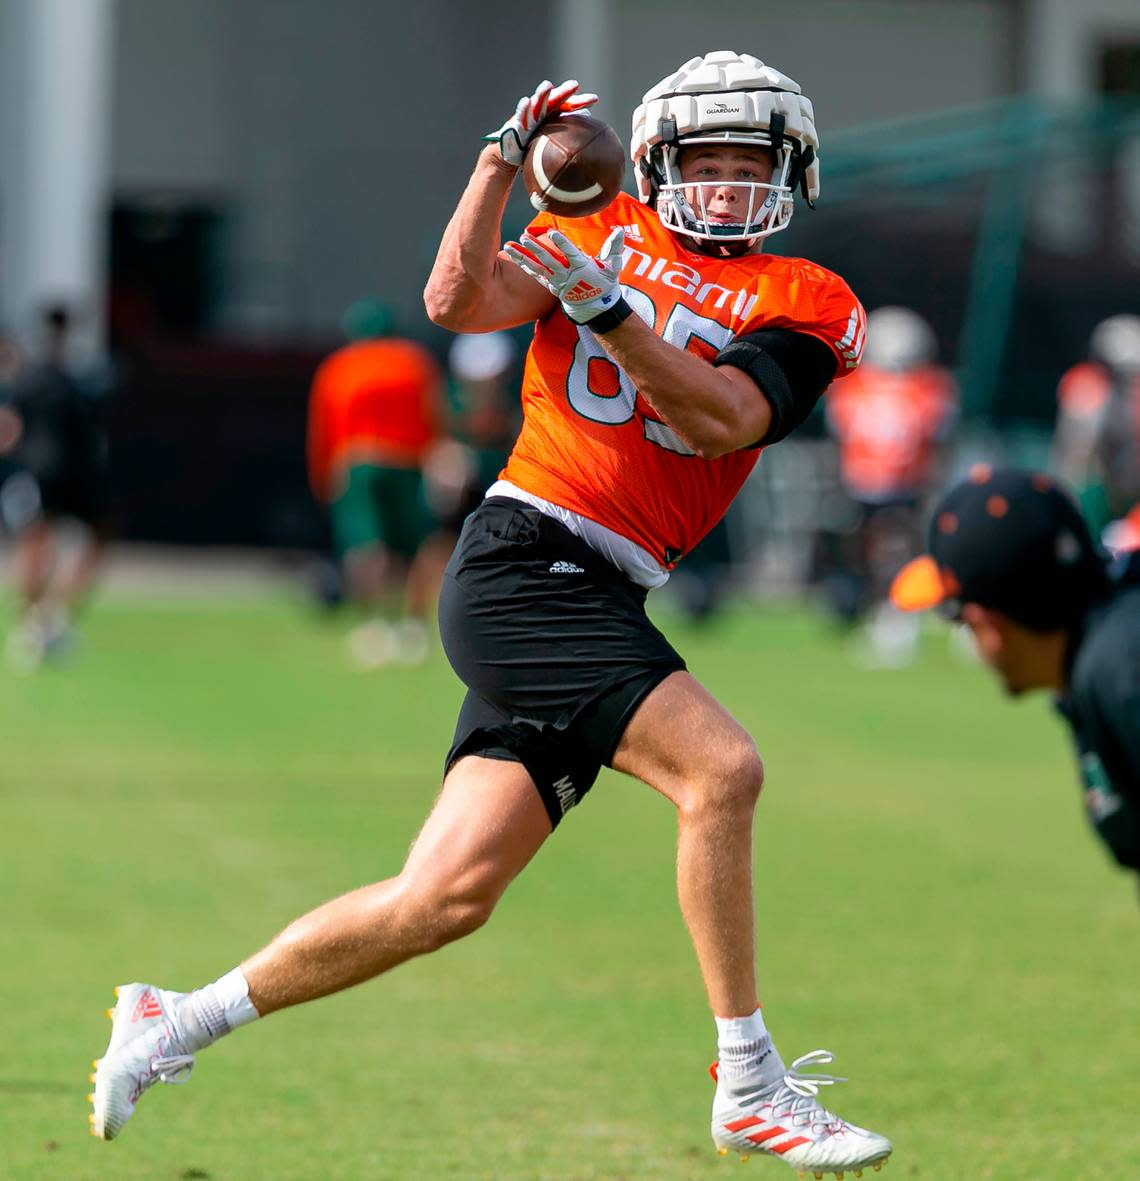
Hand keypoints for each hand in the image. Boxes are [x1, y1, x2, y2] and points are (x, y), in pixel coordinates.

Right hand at [483, 80, 597, 167]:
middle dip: (564, 91)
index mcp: (552, 115)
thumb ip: (567, 141)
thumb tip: (590, 144)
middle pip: (555, 99)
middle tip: (575, 85)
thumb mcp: (553, 145)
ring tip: (548, 86)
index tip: (595, 100)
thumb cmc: (533, 148)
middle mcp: (541, 111)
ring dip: (542, 94)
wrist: (510, 153)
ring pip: (536, 102)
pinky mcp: (515, 122)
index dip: (580, 101)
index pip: (568, 105)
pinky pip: (519, 115)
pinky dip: (523, 108)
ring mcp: (528, 115)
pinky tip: (526, 102)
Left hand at [504, 228, 624, 324]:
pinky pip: (536, 275)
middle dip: (536, 249)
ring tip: (510, 246)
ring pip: (537, 267)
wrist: (595, 308)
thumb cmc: (605, 283)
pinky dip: (525, 266)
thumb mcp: (614, 267)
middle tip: (524, 237)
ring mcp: (557, 282)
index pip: (571, 254)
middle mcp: (567, 276)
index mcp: (583, 268)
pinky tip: (514, 257)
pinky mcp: (551, 286)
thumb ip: (615, 248)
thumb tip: (620, 231)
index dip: (562, 244)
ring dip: (523, 256)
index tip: (552, 233)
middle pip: (549, 261)